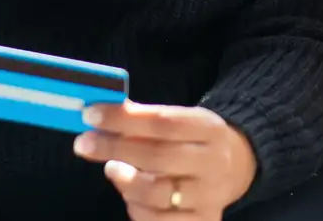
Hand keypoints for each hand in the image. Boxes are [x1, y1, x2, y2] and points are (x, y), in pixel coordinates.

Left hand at [73, 102, 256, 220]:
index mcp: (210, 130)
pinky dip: (136, 208)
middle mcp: (214, 163)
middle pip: (159, 157)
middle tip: (84, 144)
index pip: (164, 122)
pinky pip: (159, 220)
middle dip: (115, 148)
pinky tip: (129, 194)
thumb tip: (100, 113)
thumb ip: (145, 118)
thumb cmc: (196, 141)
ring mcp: (209, 196)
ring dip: (124, 181)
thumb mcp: (182, 120)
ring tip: (111, 168)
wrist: (237, 168)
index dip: (124, 119)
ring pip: (157, 193)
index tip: (92, 114)